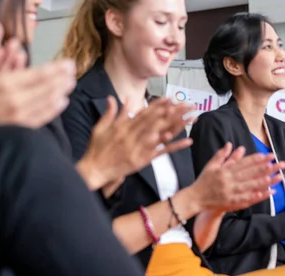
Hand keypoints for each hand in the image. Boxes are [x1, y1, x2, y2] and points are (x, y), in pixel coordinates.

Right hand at [0, 23, 75, 143]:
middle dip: (62, 79)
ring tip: (71, 84)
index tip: (68, 63)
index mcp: (5, 86)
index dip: (56, 69)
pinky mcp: (19, 129)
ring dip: (62, 92)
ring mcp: (20, 118)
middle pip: (48, 89)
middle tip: (73, 71)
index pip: (39, 75)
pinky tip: (61, 103)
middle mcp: (16, 102)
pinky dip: (54, 109)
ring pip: (48, 103)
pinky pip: (42, 118)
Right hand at [78, 97, 194, 189]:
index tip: (170, 98)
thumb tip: (113, 97)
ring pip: (162, 133)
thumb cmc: (96, 150)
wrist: (94, 170)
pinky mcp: (143, 160)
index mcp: (124, 126)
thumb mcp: (100, 128)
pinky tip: (188, 141)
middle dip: (173, 111)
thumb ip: (110, 113)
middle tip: (186, 104)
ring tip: (190, 118)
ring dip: (177, 125)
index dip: (158, 104)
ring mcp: (139, 148)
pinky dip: (175, 146)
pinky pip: (162, 152)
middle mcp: (133, 135)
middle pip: (157, 120)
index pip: (144, 112)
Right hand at [190, 143, 284, 212]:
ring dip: (266, 181)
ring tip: (278, 177)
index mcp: (225, 170)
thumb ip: (222, 155)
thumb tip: (231, 144)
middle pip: (251, 173)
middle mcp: (229, 180)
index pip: (245, 163)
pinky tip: (268, 193)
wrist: (194, 198)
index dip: (258, 159)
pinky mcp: (232, 202)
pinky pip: (248, 199)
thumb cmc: (203, 181)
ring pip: (251, 185)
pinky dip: (258, 196)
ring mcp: (231, 192)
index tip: (269, 155)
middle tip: (281, 164)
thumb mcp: (211, 165)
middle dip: (268, 168)